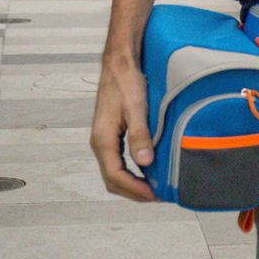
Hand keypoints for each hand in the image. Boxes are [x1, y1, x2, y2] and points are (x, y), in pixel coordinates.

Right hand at [90, 54, 157, 201]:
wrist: (119, 62)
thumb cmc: (126, 81)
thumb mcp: (136, 107)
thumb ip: (139, 135)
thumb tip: (145, 163)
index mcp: (102, 140)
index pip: (114, 177)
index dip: (134, 189)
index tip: (154, 195)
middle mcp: (100, 143)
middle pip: (113, 179)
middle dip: (133, 191)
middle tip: (158, 195)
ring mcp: (105, 139)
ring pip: (115, 172)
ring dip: (132, 183)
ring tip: (154, 187)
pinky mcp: (111, 134)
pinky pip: (118, 161)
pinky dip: (131, 171)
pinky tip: (147, 169)